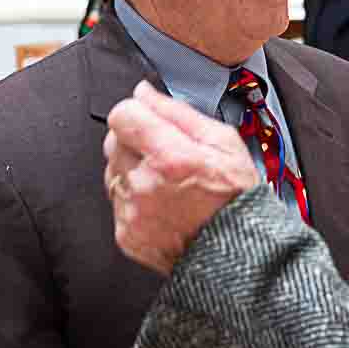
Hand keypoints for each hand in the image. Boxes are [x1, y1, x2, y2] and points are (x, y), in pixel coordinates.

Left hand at [103, 81, 260, 275]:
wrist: (235, 254)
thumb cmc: (235, 199)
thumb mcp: (223, 142)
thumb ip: (178, 112)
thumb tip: (146, 93)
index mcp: (170, 158)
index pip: (122, 116)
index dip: (136, 112)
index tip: (148, 119)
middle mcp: (145, 185)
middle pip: (114, 141)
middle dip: (135, 140)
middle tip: (164, 153)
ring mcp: (132, 212)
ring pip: (113, 171)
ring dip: (132, 170)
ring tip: (165, 181)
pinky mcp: (126, 233)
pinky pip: (116, 202)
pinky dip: (133, 198)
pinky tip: (161, 202)